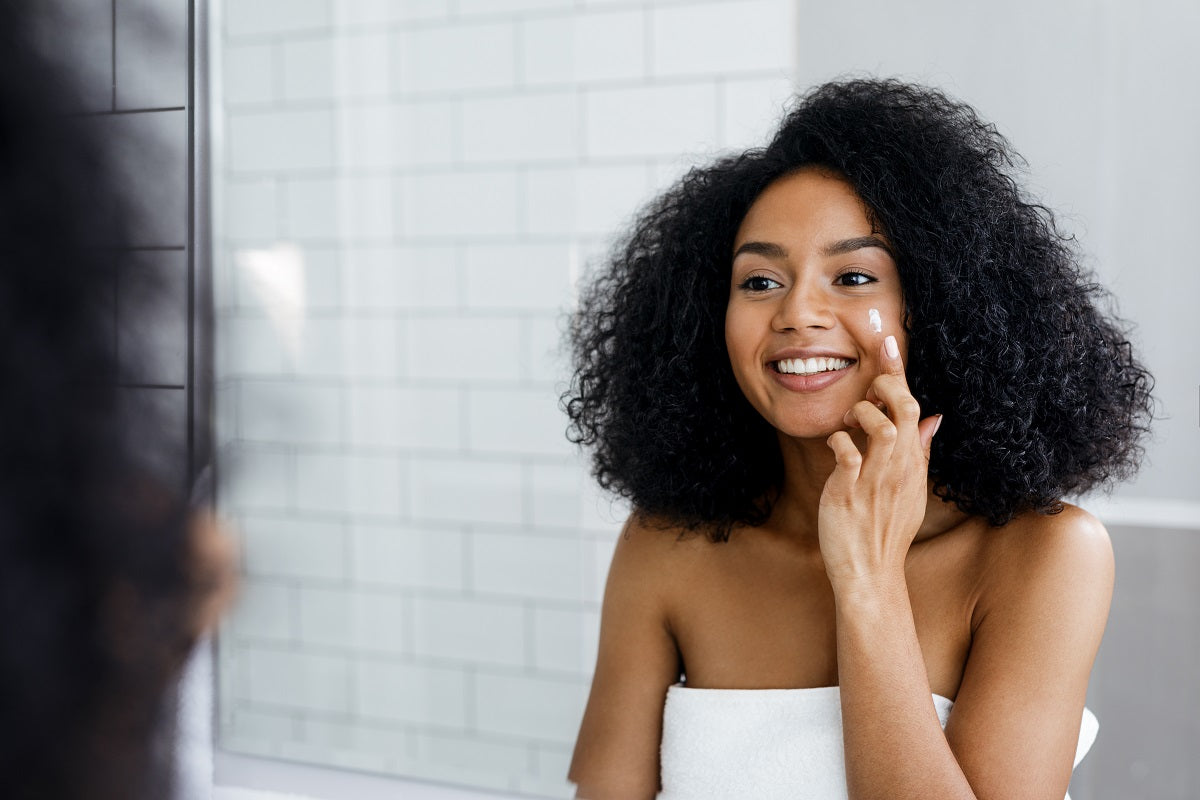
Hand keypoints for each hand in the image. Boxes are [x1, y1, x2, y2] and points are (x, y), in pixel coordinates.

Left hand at [817, 335, 941, 587]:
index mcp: (912, 462)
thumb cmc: (884, 531)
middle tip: (866, 390)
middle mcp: (899, 467)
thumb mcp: (910, 490)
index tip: (886, 340)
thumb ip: (919, 451)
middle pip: (906, 408)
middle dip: (885, 385)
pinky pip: (848, 457)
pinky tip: (834, 446)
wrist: (871, 575)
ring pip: (884, 428)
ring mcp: (876, 480)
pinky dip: (839, 443)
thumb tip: (933, 417)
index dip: (898, 370)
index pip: (913, 406)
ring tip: (851, 422)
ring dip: (864, 413)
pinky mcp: (850, 494)